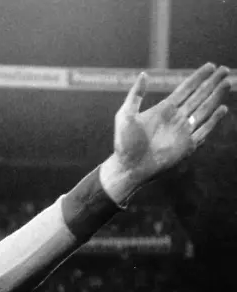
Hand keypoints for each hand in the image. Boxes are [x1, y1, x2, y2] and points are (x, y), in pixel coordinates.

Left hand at [111, 63, 229, 185]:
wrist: (128, 167)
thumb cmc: (123, 144)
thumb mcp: (125, 115)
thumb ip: (135, 95)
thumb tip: (143, 74)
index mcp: (163, 109)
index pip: (185, 89)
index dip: (198, 77)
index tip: (211, 66)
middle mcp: (176, 118)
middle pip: (199, 96)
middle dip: (212, 83)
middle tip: (225, 69)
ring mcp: (183, 131)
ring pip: (205, 109)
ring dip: (216, 96)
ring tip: (228, 83)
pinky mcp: (187, 145)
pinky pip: (204, 130)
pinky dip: (214, 120)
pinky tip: (222, 109)